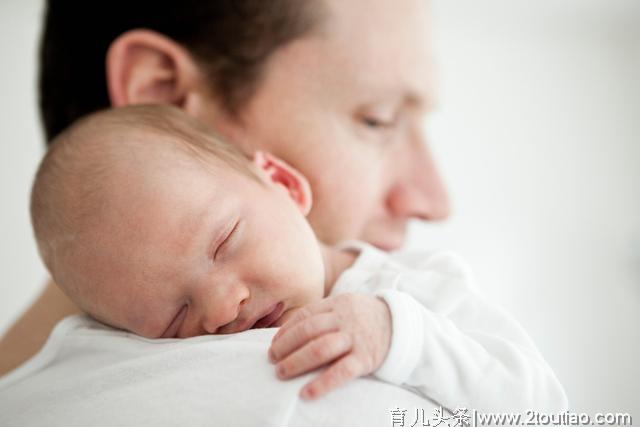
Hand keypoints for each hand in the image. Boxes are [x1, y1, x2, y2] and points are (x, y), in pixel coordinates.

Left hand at [268, 293, 391, 399]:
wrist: (401, 325)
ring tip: (281, 373)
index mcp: (338, 303)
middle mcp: (345, 318)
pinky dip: (322, 384)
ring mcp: (355, 338)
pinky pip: (341, 371)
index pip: (305, 315)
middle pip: (308, 331)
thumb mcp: (345, 306)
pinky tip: (306, 394)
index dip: (285, 330)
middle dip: (285, 346)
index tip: (274, 344)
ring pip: (320, 348)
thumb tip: (286, 334)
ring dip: (296, 362)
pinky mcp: (366, 358)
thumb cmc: (364, 319)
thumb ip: (322, 315)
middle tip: (272, 359)